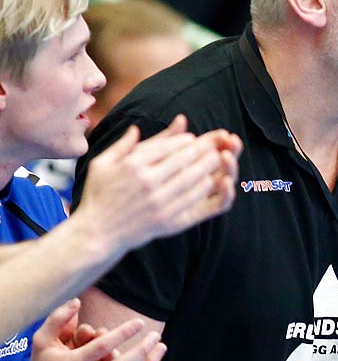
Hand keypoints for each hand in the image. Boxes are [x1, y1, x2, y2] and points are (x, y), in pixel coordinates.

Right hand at [78, 116, 241, 252]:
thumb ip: (123, 145)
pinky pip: (194, 200)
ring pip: (193, 179)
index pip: (166, 146)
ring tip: (217, 160)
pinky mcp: (168, 220)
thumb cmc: (98, 194)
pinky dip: (205, 189)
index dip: (183, 140)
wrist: (97, 233)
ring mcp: (159, 202)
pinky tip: (211, 181)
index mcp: (131, 165)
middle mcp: (147, 182)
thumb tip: (136, 127)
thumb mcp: (102, 164)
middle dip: (202, 150)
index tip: (192, 138)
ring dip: (208, 167)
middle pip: (184, 160)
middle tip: (213, 146)